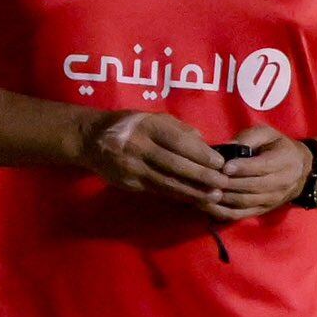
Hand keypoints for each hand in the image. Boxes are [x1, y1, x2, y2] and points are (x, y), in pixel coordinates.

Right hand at [83, 110, 238, 207]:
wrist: (91, 139)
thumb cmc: (131, 126)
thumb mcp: (153, 118)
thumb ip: (179, 129)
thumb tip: (205, 143)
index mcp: (148, 127)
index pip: (179, 142)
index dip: (201, 154)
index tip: (220, 162)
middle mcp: (139, 147)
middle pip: (175, 164)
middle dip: (202, 176)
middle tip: (224, 182)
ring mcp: (132, 167)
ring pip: (167, 182)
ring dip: (193, 191)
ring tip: (214, 196)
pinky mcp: (128, 183)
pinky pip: (158, 190)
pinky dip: (178, 195)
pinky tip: (194, 198)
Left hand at [203, 131, 314, 219]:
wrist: (300, 170)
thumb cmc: (277, 147)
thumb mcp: (268, 134)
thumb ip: (249, 138)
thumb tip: (227, 147)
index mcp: (284, 161)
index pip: (263, 167)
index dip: (243, 168)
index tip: (225, 166)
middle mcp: (281, 183)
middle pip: (253, 186)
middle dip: (230, 184)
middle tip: (209, 179)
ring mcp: (272, 199)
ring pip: (246, 201)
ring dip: (225, 198)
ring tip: (206, 191)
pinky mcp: (262, 210)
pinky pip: (241, 214)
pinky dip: (223, 212)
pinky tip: (208, 205)